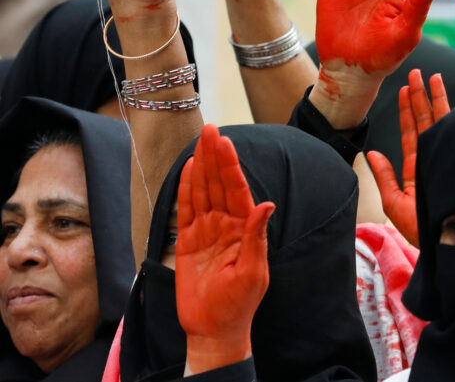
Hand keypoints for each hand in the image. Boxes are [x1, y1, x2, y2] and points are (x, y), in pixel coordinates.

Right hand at [176, 124, 274, 373]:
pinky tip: (187, 169)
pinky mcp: (188, 241)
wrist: (214, 328)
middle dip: (215, 155)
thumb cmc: (239, 303)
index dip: (231, 165)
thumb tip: (267, 204)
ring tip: (200, 139)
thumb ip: (257, 236)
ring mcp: (206, 230)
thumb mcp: (253, 271)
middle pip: (219, 183)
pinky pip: (185, 210)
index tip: (225, 141)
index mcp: (245, 228)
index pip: (237, 189)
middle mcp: (226, 224)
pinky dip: (185, 188)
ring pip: (202, 191)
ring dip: (201, 165)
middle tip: (210, 128)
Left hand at [366, 70, 449, 246]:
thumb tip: (370, 153)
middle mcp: (433, 158)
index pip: (411, 132)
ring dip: (439, 100)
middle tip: (418, 72)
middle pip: (427, 121)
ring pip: (443, 123)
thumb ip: (384, 177)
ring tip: (436, 79)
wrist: (449, 246)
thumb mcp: (395, 204)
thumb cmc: (422, 230)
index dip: (407, 110)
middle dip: (422, 97)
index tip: (404, 89)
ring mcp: (448, 158)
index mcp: (417, 167)